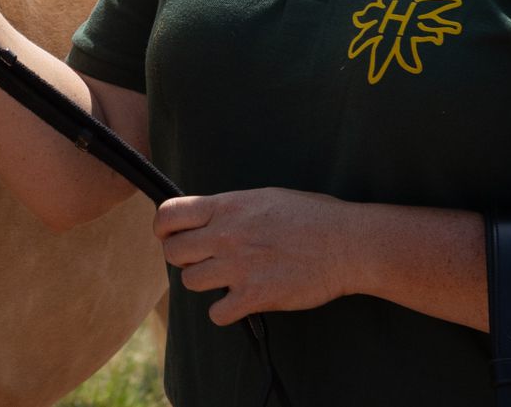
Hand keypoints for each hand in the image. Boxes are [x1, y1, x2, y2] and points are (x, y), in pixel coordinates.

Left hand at [155, 188, 353, 326]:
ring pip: (190, 282)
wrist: (347, 244)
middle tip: (202, 260)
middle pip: (173, 252)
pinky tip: (240, 302)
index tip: (170, 235)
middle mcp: (227, 235)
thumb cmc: (312, 217)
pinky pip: (217, 312)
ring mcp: (239, 267)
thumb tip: (207, 217)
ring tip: (227, 279)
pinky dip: (225, 311)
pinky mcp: (255, 296)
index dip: (163, 228)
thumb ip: (230, 209)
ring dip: (205, 283)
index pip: (169, 214)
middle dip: (182, 258)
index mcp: (228, 206)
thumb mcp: (264, 198)